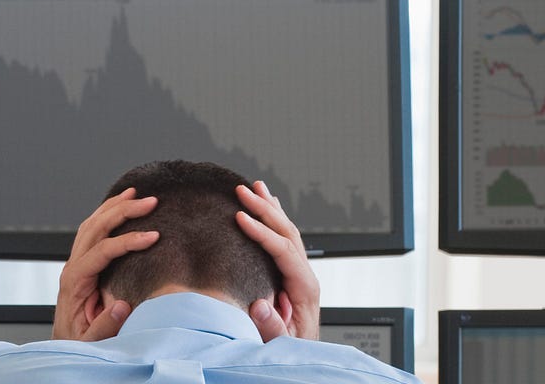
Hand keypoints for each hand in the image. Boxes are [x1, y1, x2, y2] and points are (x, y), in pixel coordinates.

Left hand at [52, 188, 159, 340]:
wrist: (65, 346)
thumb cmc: (78, 343)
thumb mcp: (90, 341)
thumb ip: (104, 326)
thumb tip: (122, 305)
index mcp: (74, 281)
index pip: (102, 250)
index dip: (128, 241)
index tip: (153, 237)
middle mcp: (73, 267)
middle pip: (95, 228)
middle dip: (123, 211)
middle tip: (150, 202)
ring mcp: (76, 262)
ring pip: (92, 224)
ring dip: (114, 207)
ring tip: (135, 193)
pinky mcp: (82, 263)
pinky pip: (92, 232)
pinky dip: (106, 215)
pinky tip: (119, 207)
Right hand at [236, 180, 319, 340]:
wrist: (297, 356)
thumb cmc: (287, 350)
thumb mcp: (279, 343)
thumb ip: (272, 326)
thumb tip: (260, 304)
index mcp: (304, 289)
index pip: (283, 250)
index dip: (261, 232)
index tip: (240, 218)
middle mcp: (304, 276)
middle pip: (287, 232)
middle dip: (265, 208)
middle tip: (243, 190)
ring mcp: (298, 273)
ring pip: (287, 232)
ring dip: (270, 208)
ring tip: (255, 187)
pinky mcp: (290, 274)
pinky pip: (283, 240)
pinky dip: (273, 220)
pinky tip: (267, 206)